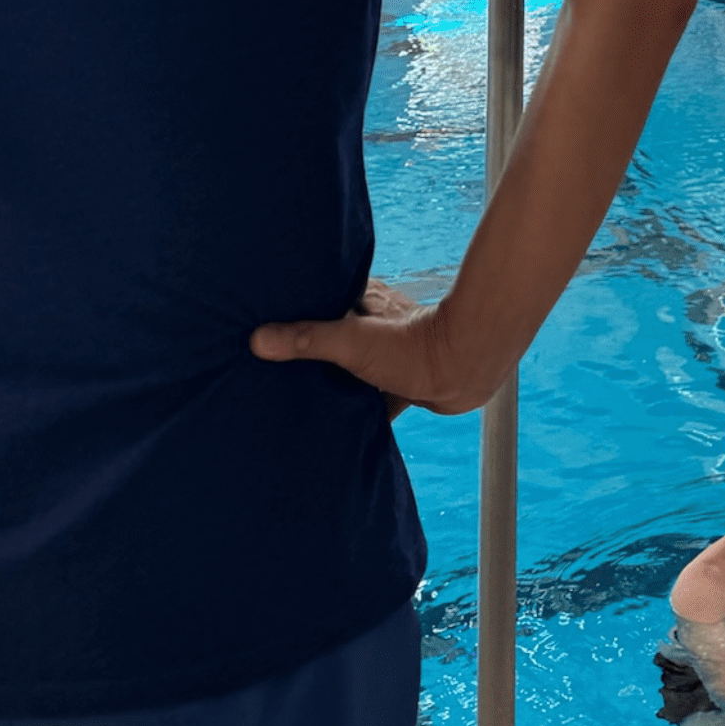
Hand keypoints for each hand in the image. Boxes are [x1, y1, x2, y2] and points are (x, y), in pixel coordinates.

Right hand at [251, 279, 473, 416]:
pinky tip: (337, 425)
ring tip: (298, 401)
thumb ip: (306, 339)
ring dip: (334, 384)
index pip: (323, 300)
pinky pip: (370, 398)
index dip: (299, 310)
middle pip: (335, 339)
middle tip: (276, 371)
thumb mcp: (351, 341)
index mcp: (363, 304)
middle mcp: (375, 326)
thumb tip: (258, 339)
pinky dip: (357, 410)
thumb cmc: (413, 346)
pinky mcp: (401, 383)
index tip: (268, 322)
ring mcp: (389, 355)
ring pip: (352, 370)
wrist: (466, 368)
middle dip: (312, 353)